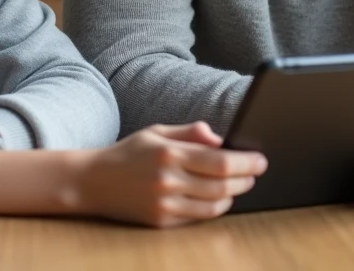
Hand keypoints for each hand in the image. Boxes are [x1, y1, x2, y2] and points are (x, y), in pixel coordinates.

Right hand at [75, 122, 267, 227]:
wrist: (92, 182)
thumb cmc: (128, 153)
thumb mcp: (157, 132)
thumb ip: (190, 133)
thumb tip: (220, 139)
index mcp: (168, 153)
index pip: (219, 161)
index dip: (245, 162)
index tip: (260, 159)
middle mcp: (168, 180)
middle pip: (222, 184)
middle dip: (245, 178)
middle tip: (256, 171)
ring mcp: (165, 204)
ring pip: (214, 204)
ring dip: (233, 195)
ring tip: (240, 184)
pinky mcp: (161, 221)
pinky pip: (199, 217)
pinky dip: (215, 207)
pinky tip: (220, 197)